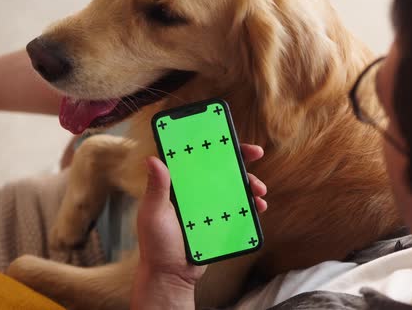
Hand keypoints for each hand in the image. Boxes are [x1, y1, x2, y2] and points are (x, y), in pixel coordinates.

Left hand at [135, 144, 266, 286]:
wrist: (172, 276)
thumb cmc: (156, 245)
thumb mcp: (154, 214)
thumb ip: (157, 188)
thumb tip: (152, 159)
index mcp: (178, 184)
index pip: (197, 157)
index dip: (213, 143)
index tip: (228, 135)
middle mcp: (195, 191)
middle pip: (221, 168)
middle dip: (240, 158)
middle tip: (256, 153)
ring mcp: (210, 206)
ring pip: (234, 187)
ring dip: (250, 183)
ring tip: (259, 189)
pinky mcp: (220, 220)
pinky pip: (239, 208)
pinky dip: (252, 205)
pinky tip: (259, 206)